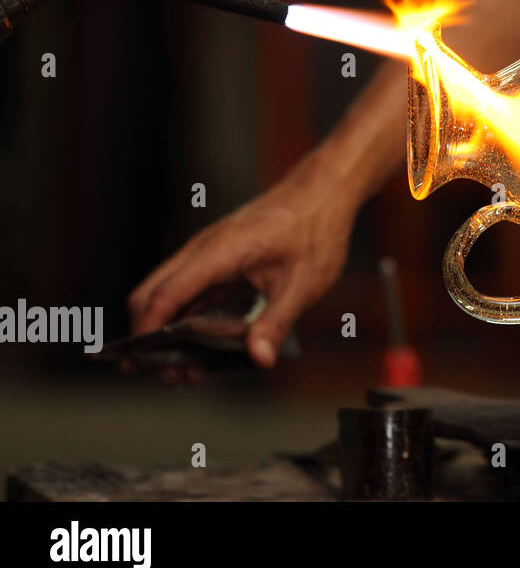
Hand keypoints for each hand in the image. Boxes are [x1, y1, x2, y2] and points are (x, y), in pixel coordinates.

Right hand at [126, 155, 356, 382]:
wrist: (324, 191)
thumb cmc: (316, 231)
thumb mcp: (304, 283)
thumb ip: (277, 322)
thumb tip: (259, 360)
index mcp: (219, 252)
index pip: (165, 295)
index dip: (149, 333)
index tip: (148, 366)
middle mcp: (203, 250)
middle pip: (151, 295)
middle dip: (151, 339)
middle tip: (174, 377)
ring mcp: (207, 252)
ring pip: (166, 293)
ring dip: (168, 331)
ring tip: (189, 370)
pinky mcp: (216, 258)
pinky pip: (188, 290)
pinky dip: (185, 318)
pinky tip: (203, 345)